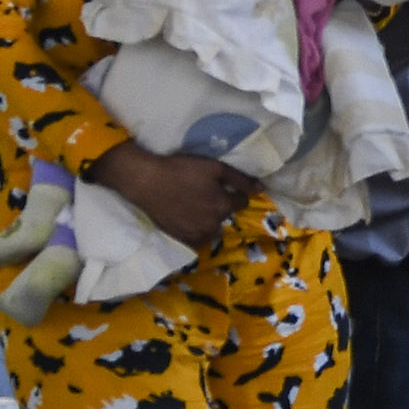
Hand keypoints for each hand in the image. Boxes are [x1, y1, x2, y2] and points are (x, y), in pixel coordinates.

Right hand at [89, 145, 248, 248]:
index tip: (222, 187)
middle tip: (205, 195)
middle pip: (226, 216)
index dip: (234, 193)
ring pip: (213, 230)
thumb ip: (241, 180)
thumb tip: (261, 189)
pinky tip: (189, 220)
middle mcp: (213, 223)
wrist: (147, 181)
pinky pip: (197, 240)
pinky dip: (198, 232)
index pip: (242, 202)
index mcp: (223, 206)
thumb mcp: (216, 168)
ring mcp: (195, 233)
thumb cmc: (182, 170)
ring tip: (197, 208)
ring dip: (210, 221)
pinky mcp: (180, 238)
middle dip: (221, 206)